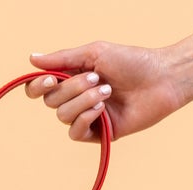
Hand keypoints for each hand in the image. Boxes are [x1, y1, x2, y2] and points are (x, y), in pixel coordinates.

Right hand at [23, 42, 189, 141]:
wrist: (161, 80)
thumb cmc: (132, 62)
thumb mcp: (94, 53)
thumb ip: (62, 58)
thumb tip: (32, 58)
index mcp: (72, 77)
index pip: (40, 88)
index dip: (38, 86)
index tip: (49, 80)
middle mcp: (76, 98)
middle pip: (51, 101)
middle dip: (71, 89)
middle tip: (97, 78)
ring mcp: (86, 116)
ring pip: (62, 116)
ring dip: (83, 101)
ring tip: (107, 91)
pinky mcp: (98, 133)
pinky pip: (75, 132)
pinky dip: (85, 119)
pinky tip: (102, 110)